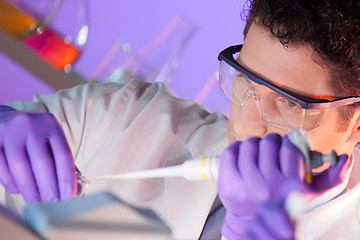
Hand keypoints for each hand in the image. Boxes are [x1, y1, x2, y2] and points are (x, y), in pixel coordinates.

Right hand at [0, 105, 76, 202]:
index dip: (67, 179)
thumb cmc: (32, 136)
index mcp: (50, 125)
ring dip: (30, 189)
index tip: (69, 196)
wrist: (4, 119)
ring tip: (37, 201)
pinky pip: (2, 169)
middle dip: (49, 188)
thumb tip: (76, 190)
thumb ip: (62, 162)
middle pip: (42, 162)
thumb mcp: (50, 141)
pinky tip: (20, 190)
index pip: (62, 155)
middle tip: (52, 204)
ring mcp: (9, 132)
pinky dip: (12, 184)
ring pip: (20, 168)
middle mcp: (30, 125)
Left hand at [217, 133, 348, 239]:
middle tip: (270, 147)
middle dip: (271, 142)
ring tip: (256, 151)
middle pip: (268, 143)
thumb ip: (330, 178)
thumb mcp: (309, 195)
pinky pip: (230, 152)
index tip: (286, 145)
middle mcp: (268, 186)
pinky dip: (236, 148)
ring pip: (249, 144)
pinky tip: (241, 154)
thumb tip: (345, 159)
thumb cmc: (282, 203)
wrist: (252, 221)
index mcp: (290, 187)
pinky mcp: (228, 183)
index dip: (288, 142)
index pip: (290, 149)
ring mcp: (245, 184)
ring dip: (254, 144)